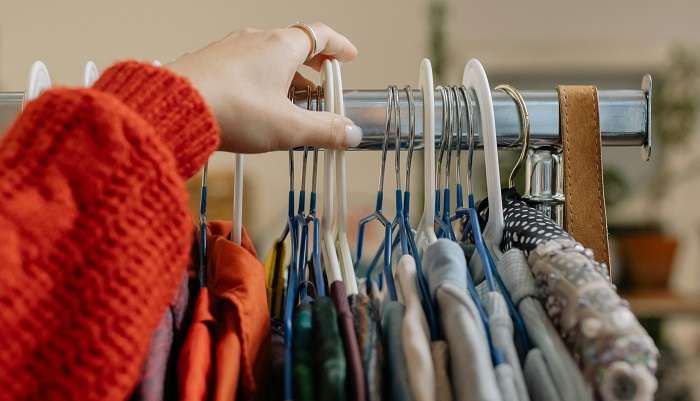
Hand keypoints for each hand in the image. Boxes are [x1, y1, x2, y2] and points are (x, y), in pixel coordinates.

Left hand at [168, 23, 360, 152]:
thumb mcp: (288, 127)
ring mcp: (230, 49)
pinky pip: (244, 65)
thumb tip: (349, 134)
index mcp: (282, 46)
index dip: (339, 46)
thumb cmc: (232, 110)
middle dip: (313, 64)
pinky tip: (256, 102)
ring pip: (267, 55)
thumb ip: (323, 131)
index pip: (320, 35)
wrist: (173, 108)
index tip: (348, 56)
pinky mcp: (211, 63)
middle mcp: (256, 40)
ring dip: (285, 74)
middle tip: (322, 81)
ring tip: (291, 99)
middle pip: (294, 44)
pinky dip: (260, 78)